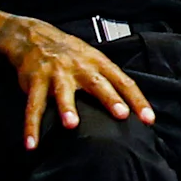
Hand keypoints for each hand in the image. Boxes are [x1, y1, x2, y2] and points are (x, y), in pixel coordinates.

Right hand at [0, 18, 152, 150]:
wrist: (34, 36)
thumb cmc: (70, 53)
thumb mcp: (94, 60)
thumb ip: (109, 81)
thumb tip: (129, 109)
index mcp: (99, 63)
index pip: (124, 82)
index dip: (138, 100)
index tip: (149, 119)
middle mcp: (81, 67)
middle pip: (98, 84)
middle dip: (110, 99)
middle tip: (121, 115)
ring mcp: (57, 73)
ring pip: (63, 92)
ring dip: (67, 108)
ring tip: (72, 125)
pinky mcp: (35, 81)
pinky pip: (33, 106)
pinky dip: (31, 126)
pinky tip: (32, 144)